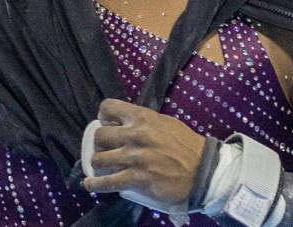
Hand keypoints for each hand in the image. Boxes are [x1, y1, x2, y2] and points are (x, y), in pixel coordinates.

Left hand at [83, 98, 206, 207]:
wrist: (202, 170)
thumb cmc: (186, 146)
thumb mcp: (165, 123)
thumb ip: (144, 122)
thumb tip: (126, 124)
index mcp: (142, 117)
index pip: (108, 107)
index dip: (103, 116)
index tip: (106, 124)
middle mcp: (134, 135)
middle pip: (99, 135)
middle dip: (99, 143)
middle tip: (106, 149)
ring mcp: (133, 158)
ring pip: (98, 159)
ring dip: (97, 164)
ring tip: (101, 167)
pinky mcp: (135, 179)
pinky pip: (106, 182)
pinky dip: (95, 185)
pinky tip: (90, 185)